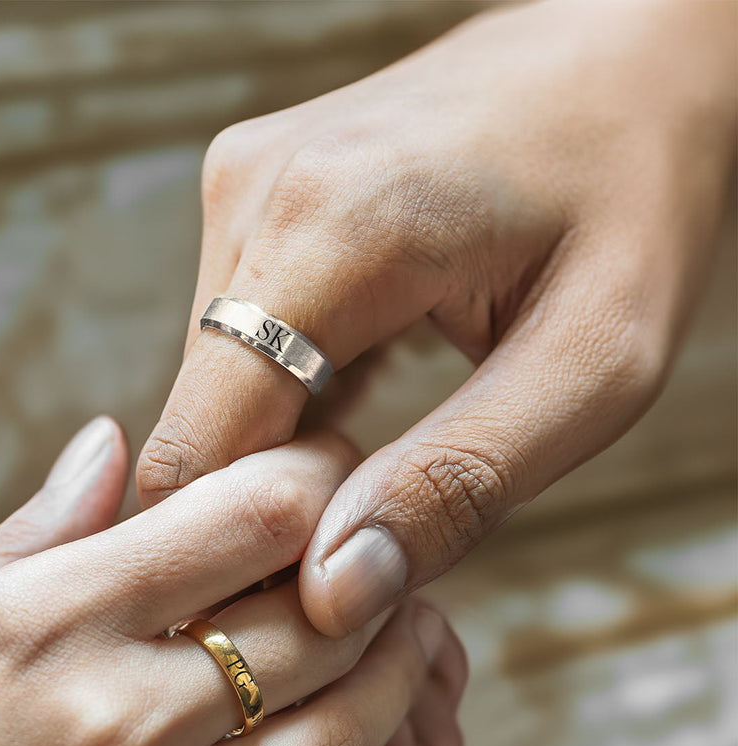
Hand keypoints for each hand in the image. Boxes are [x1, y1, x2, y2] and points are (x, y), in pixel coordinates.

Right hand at [0, 419, 466, 745]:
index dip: (321, 473)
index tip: (333, 469)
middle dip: (383, 570)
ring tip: (416, 639)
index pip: (252, 511)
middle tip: (391, 554)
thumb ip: (42, 527)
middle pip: (328, 615)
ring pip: (354, 729)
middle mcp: (119, 717)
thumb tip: (115, 437)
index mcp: (51, 620)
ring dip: (410, 673)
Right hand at [137, 0, 735, 635]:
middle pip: (198, 424)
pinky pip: (240, 342)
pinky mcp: (260, 196)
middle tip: (366, 547)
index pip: (197, 448)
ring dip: (282, 454)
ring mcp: (248, 186)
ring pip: (214, 389)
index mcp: (324, 234)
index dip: (232, 549)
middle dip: (265, 507)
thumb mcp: (593, 364)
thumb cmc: (636, 191)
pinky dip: (288, 402)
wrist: (637, 45)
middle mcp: (254, 195)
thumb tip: (329, 592)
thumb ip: (456, 485)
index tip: (308, 600)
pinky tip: (362, 412)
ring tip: (379, 471)